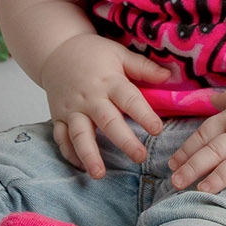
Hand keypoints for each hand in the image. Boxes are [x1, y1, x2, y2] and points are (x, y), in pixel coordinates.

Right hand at [40, 34, 170, 178]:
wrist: (56, 51)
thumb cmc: (93, 53)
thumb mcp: (119, 54)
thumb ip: (143, 67)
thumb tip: (169, 75)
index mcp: (108, 81)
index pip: (129, 99)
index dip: (144, 115)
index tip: (157, 130)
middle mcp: (90, 97)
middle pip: (107, 121)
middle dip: (123, 141)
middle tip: (139, 157)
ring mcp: (72, 109)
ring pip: (79, 134)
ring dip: (89, 154)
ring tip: (99, 174)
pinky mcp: (59, 117)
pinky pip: (62, 138)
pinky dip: (70, 154)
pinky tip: (81, 168)